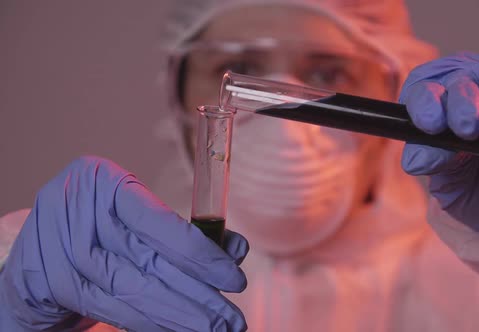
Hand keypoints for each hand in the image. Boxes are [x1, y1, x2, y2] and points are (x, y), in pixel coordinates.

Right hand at [0, 156, 248, 330]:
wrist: (41, 246)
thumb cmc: (100, 224)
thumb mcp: (137, 215)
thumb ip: (184, 231)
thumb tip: (236, 249)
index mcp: (104, 181)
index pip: (161, 224)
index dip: (202, 255)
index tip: (234, 279)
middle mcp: (78, 211)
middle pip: (150, 261)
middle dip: (197, 295)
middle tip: (231, 319)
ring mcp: (60, 248)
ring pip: (131, 289)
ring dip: (177, 315)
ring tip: (212, 328)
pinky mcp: (53, 282)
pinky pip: (111, 308)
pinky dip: (147, 322)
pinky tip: (175, 328)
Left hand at [399, 52, 478, 236]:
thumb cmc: (474, 181)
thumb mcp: (447, 179)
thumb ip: (432, 164)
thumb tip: (417, 160)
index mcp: (431, 103)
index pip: (422, 93)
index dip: (426, 105)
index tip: (432, 126)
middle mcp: (462, 84)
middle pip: (460, 83)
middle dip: (464, 107)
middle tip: (468, 131)